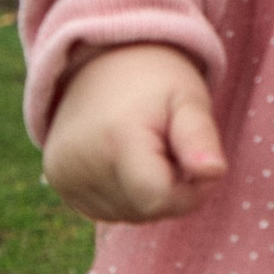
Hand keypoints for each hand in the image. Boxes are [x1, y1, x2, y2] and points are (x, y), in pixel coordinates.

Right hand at [41, 44, 228, 222]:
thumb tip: (214, 173)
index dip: (190, 190)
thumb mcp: (188, 99)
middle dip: (171, 190)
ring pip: (128, 215)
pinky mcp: (58, 182)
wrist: (102, 57)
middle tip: (170, 147)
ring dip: (148, 193)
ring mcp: (63, 176)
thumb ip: (201, 138)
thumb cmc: (156, 80)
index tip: (197, 161)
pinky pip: (107, 211)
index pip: (161, 200)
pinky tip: (125, 160)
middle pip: (146, 212)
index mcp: (115, 140)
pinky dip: (126, 194)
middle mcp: (79, 164)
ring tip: (146, 148)